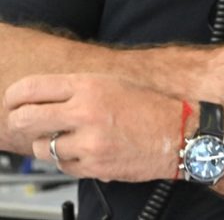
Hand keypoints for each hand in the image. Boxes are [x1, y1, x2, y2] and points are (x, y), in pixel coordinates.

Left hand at [4, 74, 180, 181]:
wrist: (180, 134)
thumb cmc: (150, 107)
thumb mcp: (113, 84)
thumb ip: (76, 90)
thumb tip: (39, 99)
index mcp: (89, 85)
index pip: (32, 88)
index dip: (14, 97)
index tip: (13, 102)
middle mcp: (85, 111)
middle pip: (26, 118)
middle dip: (20, 122)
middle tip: (26, 123)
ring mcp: (88, 140)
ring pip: (43, 147)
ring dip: (50, 145)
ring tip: (69, 139)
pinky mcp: (93, 165)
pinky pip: (63, 165)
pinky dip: (70, 160)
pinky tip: (88, 151)